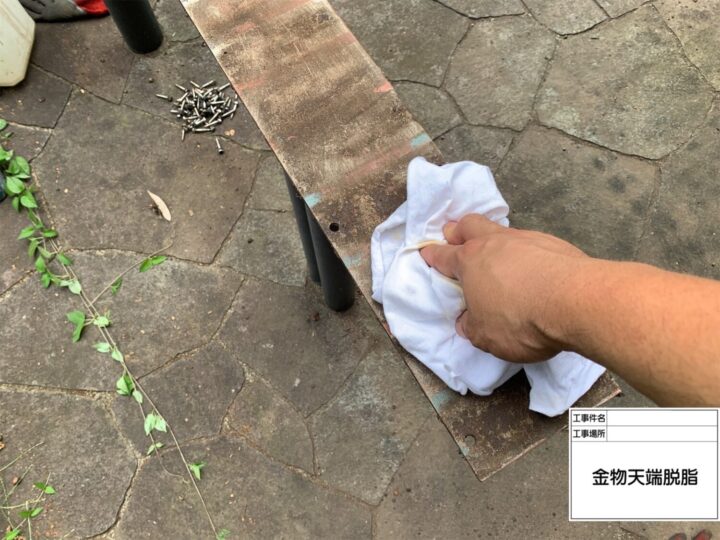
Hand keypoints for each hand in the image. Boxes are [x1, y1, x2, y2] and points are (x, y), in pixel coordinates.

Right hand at [420, 214, 588, 362]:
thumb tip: (467, 320)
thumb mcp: (485, 336)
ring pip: (502, 231)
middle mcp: (494, 243)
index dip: (432, 255)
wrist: (576, 302)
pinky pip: (531, 244)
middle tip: (458, 241)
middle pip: (469, 225)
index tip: (427, 254)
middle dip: (459, 231)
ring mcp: (525, 239)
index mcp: (469, 262)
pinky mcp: (554, 244)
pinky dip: (526, 254)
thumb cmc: (520, 320)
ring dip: (496, 242)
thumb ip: (471, 326)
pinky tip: (534, 271)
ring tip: (500, 261)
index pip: (443, 255)